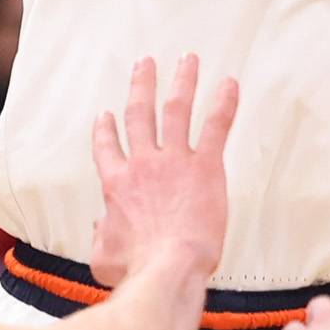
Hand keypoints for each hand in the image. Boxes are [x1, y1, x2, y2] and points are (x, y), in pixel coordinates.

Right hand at [87, 51, 233, 288]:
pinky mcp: (206, 167)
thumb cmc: (137, 269)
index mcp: (116, 185)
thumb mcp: (103, 256)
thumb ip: (100, 235)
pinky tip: (230, 83)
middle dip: (142, 85)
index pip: (107, 147)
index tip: (107, 114)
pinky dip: (224, 103)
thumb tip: (99, 226)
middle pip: (139, 114)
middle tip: (145, 64)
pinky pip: (216, 126)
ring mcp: (174, 162)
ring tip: (188, 60)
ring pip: (176, 109)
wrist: (168, 269)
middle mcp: (142, 164)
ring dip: (182, 81)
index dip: (106, 129)